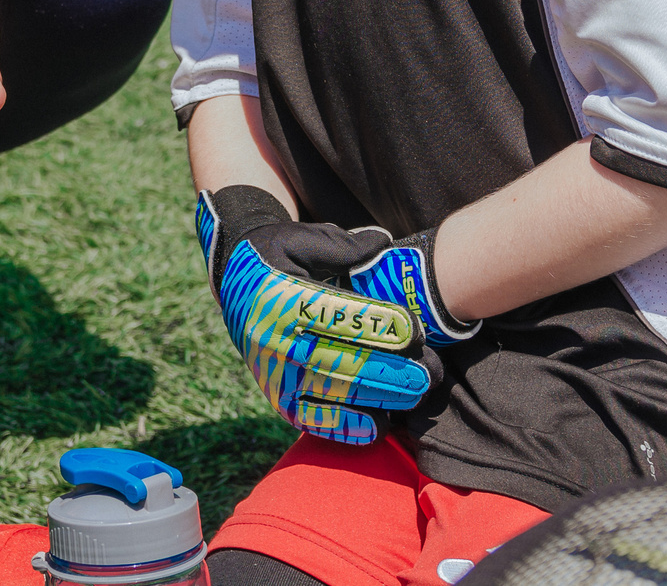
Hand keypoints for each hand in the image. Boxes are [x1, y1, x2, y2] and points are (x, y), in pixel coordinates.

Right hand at [196, 187, 473, 444]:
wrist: (234, 284)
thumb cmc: (278, 255)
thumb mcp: (302, 238)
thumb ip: (343, 245)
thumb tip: (381, 244)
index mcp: (281, 298)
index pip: (339, 317)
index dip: (381, 327)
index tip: (418, 332)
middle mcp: (273, 339)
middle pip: (343, 362)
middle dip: (392, 370)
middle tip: (432, 372)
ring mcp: (274, 373)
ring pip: (335, 394)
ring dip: (381, 398)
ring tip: (418, 393)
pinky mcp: (277, 397)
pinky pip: (315, 419)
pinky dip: (349, 426)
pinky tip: (383, 422)